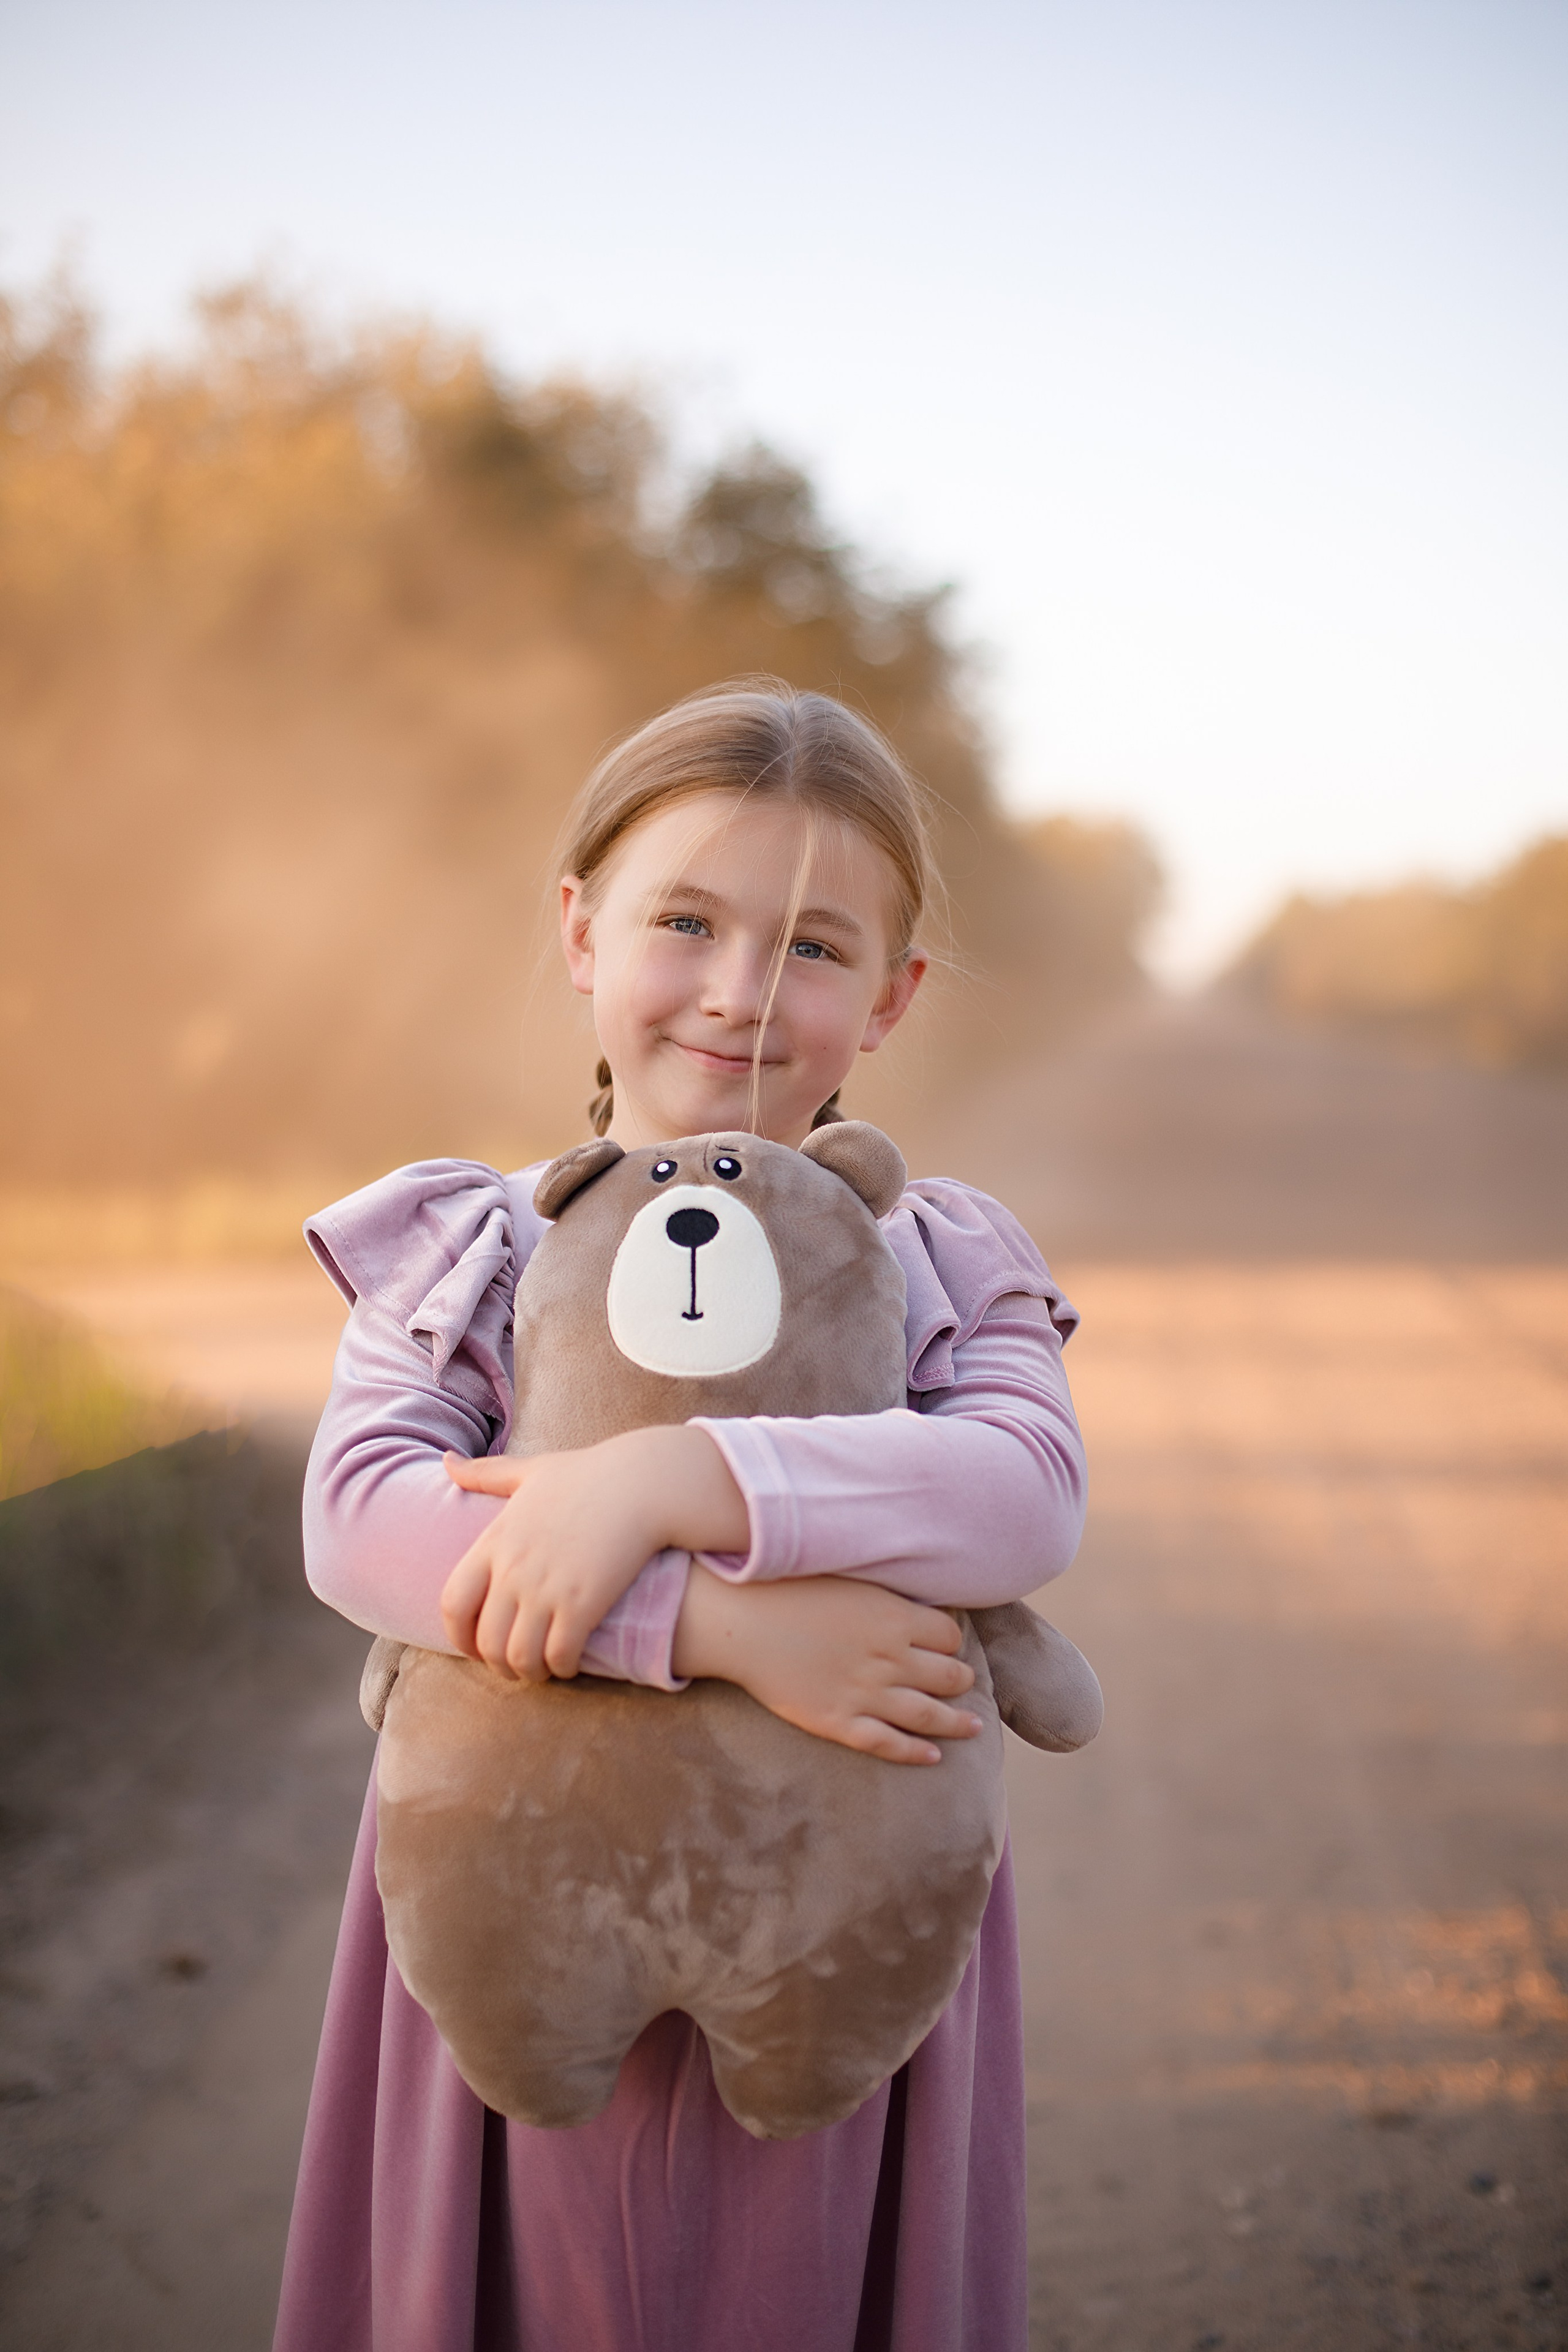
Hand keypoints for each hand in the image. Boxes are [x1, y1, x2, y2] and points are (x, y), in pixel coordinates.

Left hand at [440, 1428, 747, 1681]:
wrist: (642, 1481)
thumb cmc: (589, 1474)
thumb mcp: (529, 1470)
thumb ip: (485, 1473)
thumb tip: (445, 1463)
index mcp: (495, 1541)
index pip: (453, 1603)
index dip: (458, 1636)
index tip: (475, 1646)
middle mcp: (513, 1570)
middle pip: (486, 1641)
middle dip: (498, 1664)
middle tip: (516, 1667)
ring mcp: (546, 1589)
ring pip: (519, 1657)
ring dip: (529, 1672)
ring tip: (543, 1669)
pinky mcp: (582, 1604)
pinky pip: (559, 1655)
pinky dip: (562, 1667)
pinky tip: (571, 1661)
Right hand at [671, 1566, 980, 1766]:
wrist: (740, 1621)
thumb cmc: (787, 1588)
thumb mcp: (847, 1575)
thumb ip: (882, 1593)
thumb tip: (911, 1599)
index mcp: (894, 1617)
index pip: (949, 1634)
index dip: (952, 1640)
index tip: (948, 1643)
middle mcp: (889, 1658)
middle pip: (948, 1674)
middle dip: (961, 1679)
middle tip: (966, 1681)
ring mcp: (865, 1693)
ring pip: (928, 1714)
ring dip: (956, 1721)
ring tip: (973, 1725)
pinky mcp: (838, 1721)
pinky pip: (887, 1743)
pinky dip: (915, 1752)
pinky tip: (933, 1756)